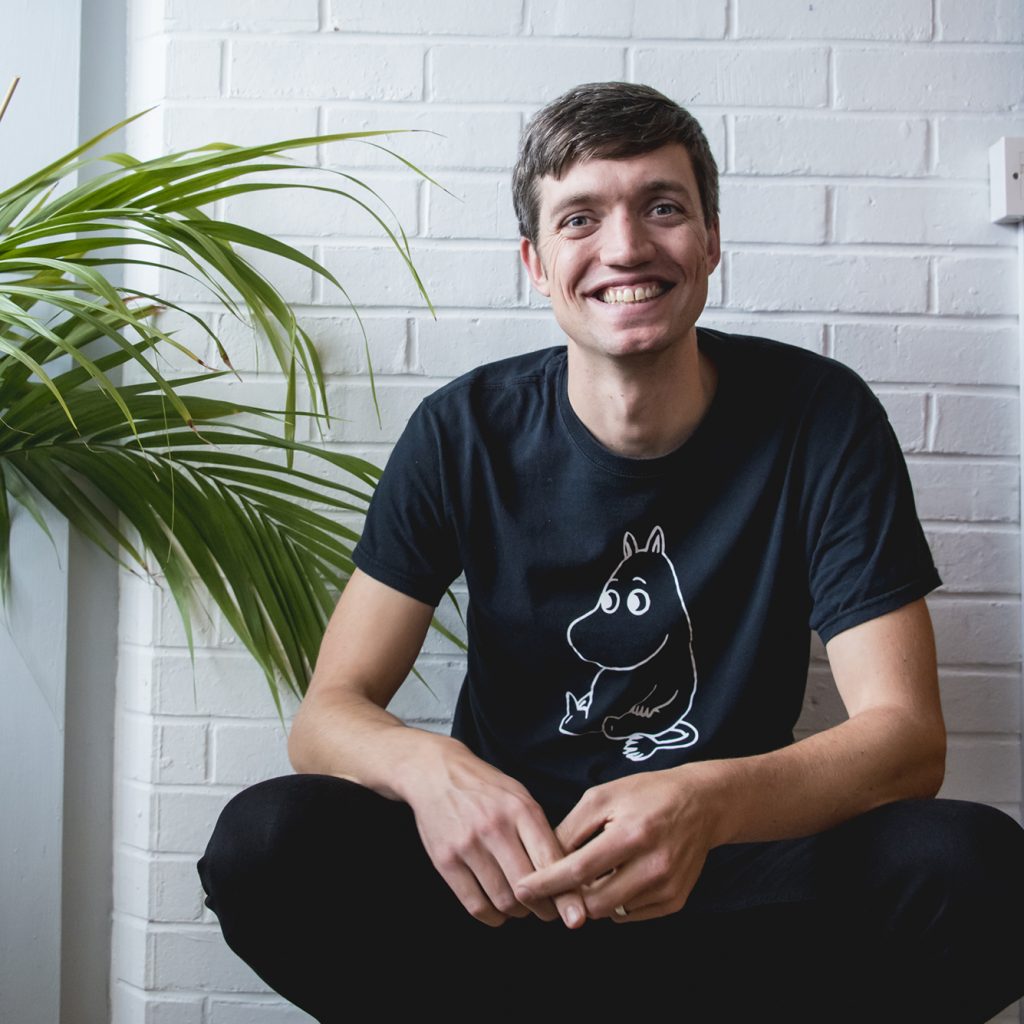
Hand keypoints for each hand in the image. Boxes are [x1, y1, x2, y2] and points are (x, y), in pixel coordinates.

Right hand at [401, 738, 585, 928]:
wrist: (435, 773)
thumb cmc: (485, 788)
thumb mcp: (519, 797)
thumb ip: (540, 833)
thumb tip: (564, 876)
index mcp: (521, 810)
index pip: (550, 861)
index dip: (566, 894)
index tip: (574, 913)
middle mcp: (495, 827)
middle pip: (528, 888)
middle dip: (544, 909)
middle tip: (548, 912)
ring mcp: (467, 845)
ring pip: (503, 901)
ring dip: (518, 913)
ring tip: (521, 907)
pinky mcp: (445, 860)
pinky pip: (475, 905)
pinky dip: (492, 916)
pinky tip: (496, 909)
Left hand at [514, 766, 720, 922]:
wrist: (702, 804)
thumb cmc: (646, 794)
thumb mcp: (603, 796)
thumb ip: (571, 829)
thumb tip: (543, 861)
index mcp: (632, 834)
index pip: (578, 870)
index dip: (546, 882)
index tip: (522, 889)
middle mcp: (653, 866)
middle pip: (593, 903)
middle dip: (569, 896)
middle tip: (558, 881)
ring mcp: (667, 888)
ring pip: (610, 912)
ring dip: (592, 898)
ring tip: (594, 871)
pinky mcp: (675, 901)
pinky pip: (630, 915)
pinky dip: (616, 901)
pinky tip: (619, 876)